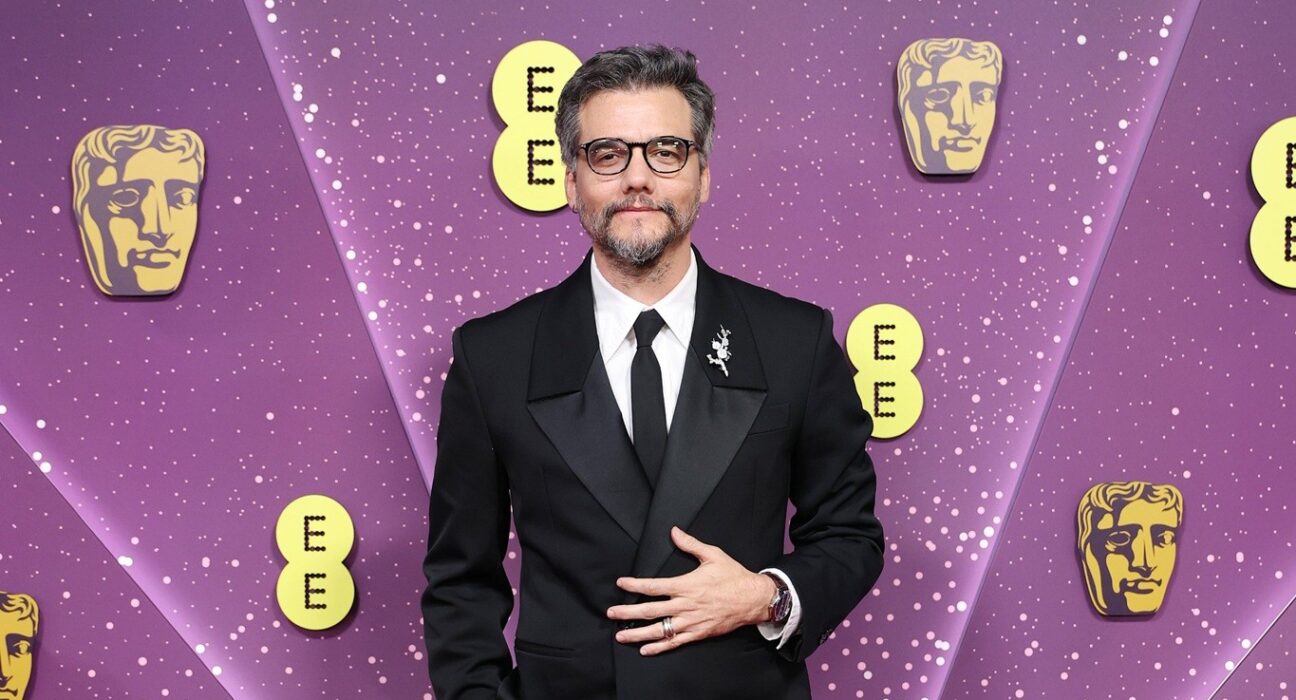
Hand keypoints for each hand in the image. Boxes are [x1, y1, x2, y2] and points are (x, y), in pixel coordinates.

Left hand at [607, 526, 774, 655]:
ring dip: (638, 633)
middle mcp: (686, 605)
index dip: (635, 585)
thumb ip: (691, 544)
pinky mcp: (698, 633)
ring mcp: (691, 622)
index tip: (621, 584)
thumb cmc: (734, 576)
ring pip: (660, 630)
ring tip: (620, 635)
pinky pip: (675, 642)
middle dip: (628, 612)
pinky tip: (645, 649)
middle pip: (651, 610)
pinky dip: (659, 647)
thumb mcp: (713, 555)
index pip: (654, 586)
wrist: (754, 599)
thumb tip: (674, 531)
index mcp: (687, 585)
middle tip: (611, 613)